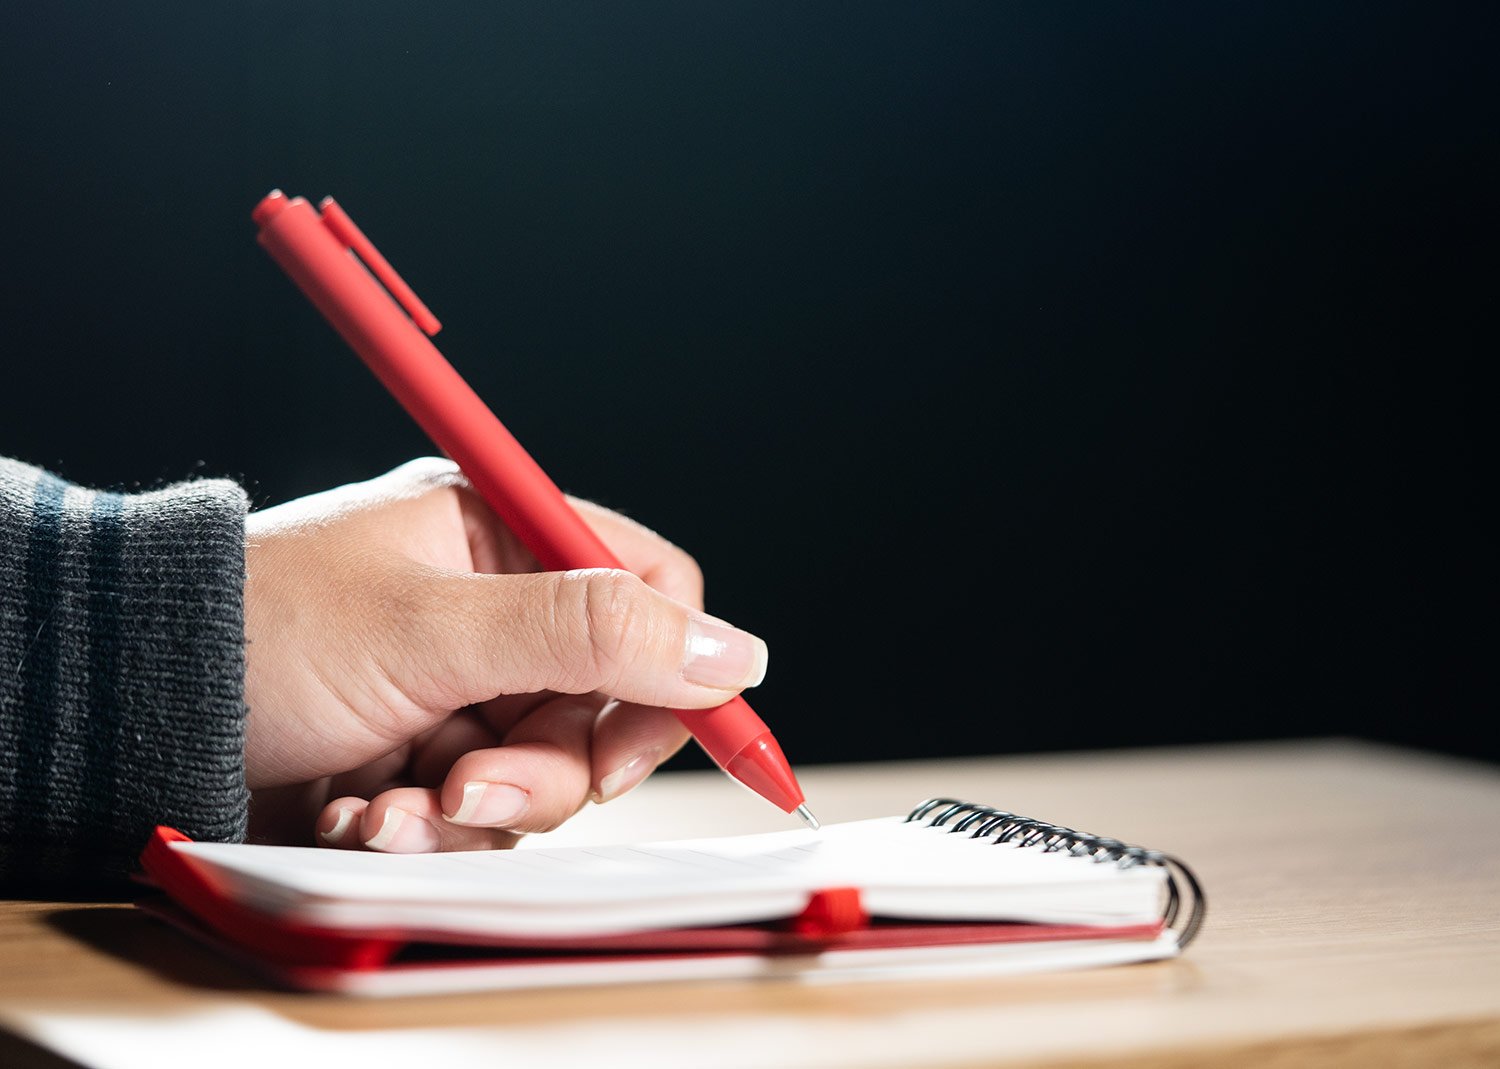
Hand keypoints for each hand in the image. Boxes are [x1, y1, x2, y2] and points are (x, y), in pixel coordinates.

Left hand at [242, 457, 767, 851]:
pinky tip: (362, 813)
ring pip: (546, 766)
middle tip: (474, 788)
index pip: (647, 585)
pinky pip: (479, 807)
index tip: (649, 738)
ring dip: (476, 806)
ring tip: (392, 807)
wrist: (130, 715)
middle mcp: (492, 607)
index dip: (671, 665)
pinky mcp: (423, 754)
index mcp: (500, 535)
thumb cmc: (261, 633)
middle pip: (604, 698)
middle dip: (548, 763)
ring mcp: (460, 686)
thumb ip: (589, 633)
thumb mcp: (434, 629)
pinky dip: (427, 826)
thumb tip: (734, 649)